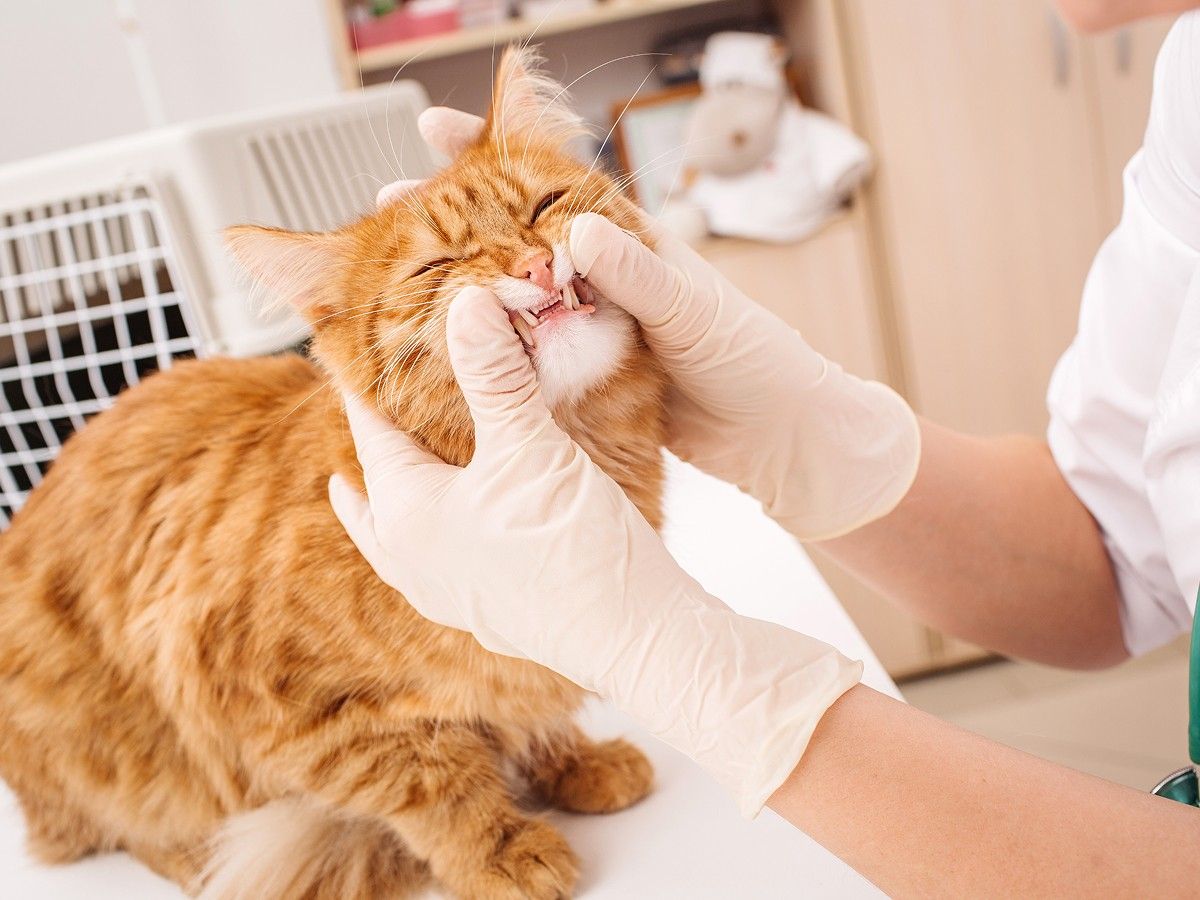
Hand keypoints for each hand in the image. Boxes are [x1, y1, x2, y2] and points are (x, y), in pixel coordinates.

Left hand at [329, 286, 861, 815]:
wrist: (636, 637)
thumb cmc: (574, 548)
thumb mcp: (530, 448)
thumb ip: (493, 375)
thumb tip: (466, 304)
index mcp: (406, 516)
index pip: (368, 429)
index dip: (369, 380)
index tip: (367, 341)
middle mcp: (413, 560)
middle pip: (374, 486)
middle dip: (379, 439)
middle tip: (383, 396)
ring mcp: (447, 592)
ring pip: (402, 528)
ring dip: (404, 486)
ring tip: (405, 458)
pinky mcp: (487, 608)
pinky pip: (441, 553)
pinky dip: (443, 518)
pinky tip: (469, 508)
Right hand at [402, 105, 919, 540]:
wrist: (782, 441)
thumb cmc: (757, 362)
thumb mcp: (696, 311)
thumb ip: (638, 275)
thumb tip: (578, 227)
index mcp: (632, 248)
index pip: (552, 185)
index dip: (493, 155)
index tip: (436, 128)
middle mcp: (603, 284)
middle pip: (514, 243)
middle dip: (452, 221)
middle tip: (389, 207)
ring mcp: (591, 335)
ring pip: (513, 304)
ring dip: (460, 290)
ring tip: (396, 276)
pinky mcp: (588, 386)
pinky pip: (528, 363)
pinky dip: (490, 356)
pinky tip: (445, 354)